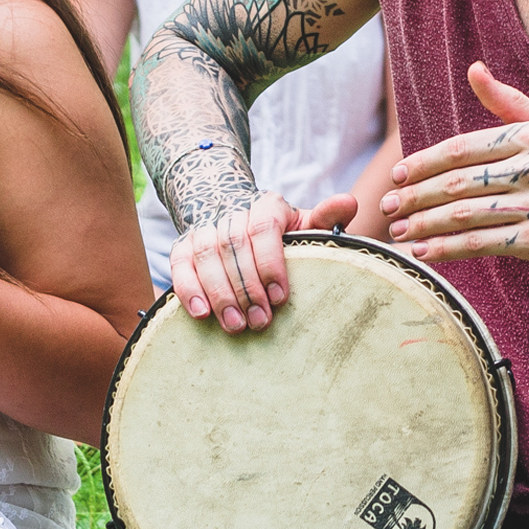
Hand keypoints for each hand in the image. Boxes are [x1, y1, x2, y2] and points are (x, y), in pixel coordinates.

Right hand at [168, 188, 358, 333]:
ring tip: (236, 326)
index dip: (270, 263)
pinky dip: (188, 288)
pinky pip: (180, 265)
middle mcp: (231, 212)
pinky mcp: (183, 246)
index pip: (263, 228)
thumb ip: (326, 218)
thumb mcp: (306, 226)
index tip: (280, 297)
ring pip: (206, 255)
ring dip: (220, 293)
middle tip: (260, 323)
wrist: (240, 222)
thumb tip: (349, 203)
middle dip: (247, 287)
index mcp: (266, 206)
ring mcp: (204, 228)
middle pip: (233, 245)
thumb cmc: (283, 235)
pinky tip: (201, 314)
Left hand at [381, 63, 528, 275]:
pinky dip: (448, 249)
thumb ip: (508, 102)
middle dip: (416, 195)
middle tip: (388, 204)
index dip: (426, 161)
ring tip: (397, 230)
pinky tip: (423, 252)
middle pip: (458, 183)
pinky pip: (482, 244)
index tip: (399, 173)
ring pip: (465, 215)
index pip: (463, 148)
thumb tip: (474, 68)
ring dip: (425, 224)